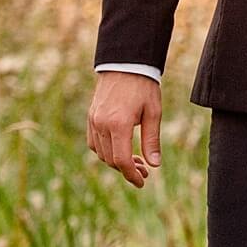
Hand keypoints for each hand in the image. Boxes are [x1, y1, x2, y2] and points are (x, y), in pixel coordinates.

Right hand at [87, 73, 162, 189]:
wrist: (125, 63)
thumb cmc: (143, 86)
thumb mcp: (153, 112)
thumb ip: (152, 140)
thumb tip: (155, 165)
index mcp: (118, 124)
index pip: (121, 160)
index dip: (132, 175)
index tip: (142, 182)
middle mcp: (101, 124)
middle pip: (110, 159)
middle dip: (127, 169)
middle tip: (145, 171)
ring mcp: (93, 120)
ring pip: (101, 153)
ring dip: (116, 161)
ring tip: (136, 161)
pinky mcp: (91, 116)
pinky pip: (94, 142)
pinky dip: (106, 151)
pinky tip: (120, 149)